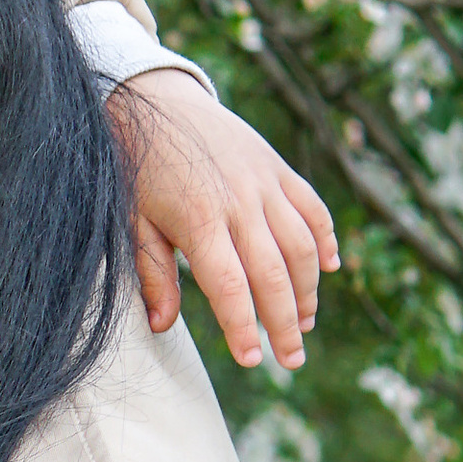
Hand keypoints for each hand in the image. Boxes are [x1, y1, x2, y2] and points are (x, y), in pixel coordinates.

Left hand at [112, 70, 337, 372]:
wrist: (155, 101)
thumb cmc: (137, 169)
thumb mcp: (133, 221)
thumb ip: (151, 273)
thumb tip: (162, 326)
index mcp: (199, 220)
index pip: (229, 286)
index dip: (242, 326)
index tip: (251, 360)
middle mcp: (240, 203)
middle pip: (273, 274)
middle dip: (284, 322)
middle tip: (291, 360)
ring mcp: (264, 183)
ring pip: (301, 245)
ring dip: (308, 289)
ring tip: (304, 323)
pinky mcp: (278, 168)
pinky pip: (312, 208)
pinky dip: (325, 239)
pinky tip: (329, 268)